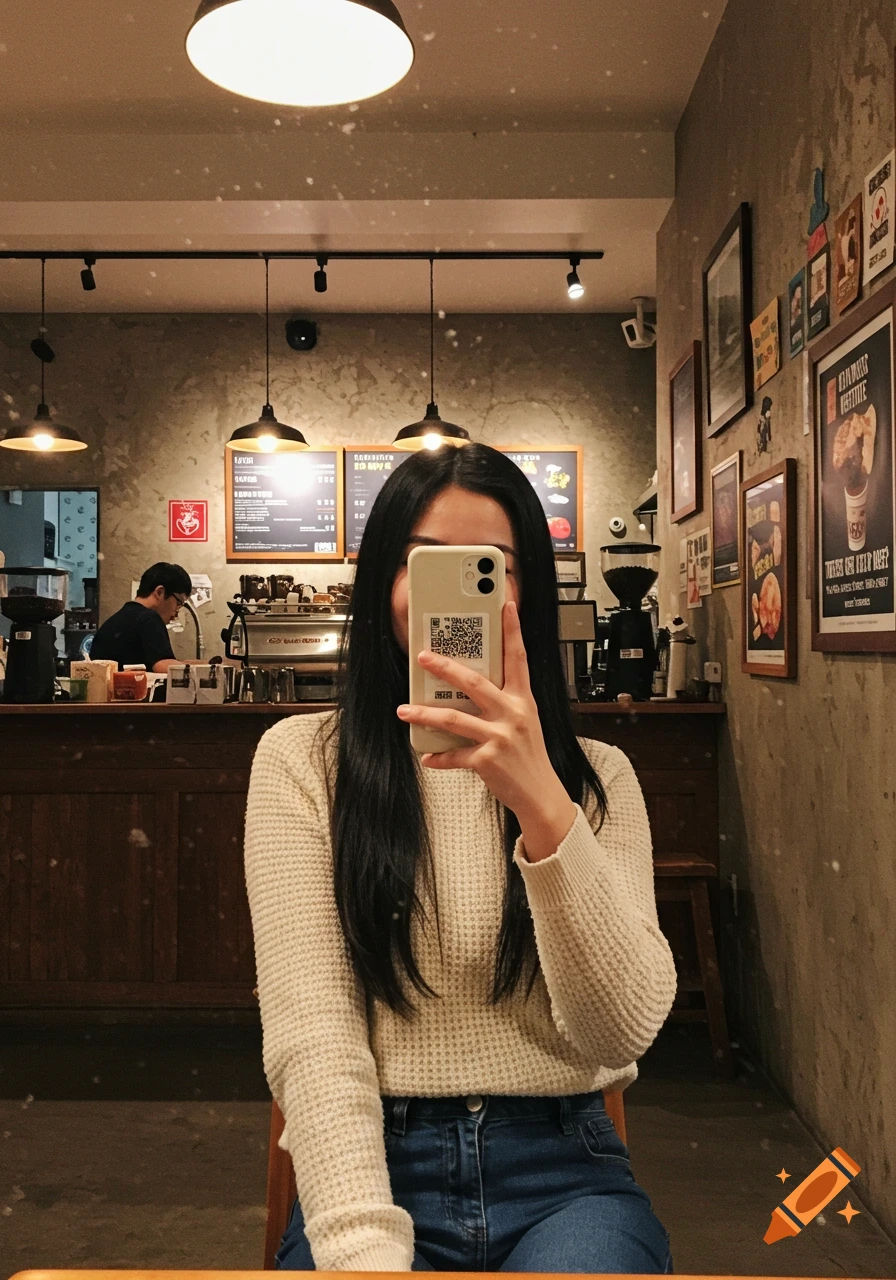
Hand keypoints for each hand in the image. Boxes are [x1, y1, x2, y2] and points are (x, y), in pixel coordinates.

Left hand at [396, 601, 575, 858]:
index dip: (512, 629)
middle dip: (445, 667)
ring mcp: (499, 737)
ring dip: (424, 714)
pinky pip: (454, 754)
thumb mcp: (523, 721)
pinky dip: (438, 756)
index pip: (518, 657)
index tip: (506, 603)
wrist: (541, 794)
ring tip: (404, 710)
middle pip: (474, 682)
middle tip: (422, 657)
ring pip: (453, 718)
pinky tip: (427, 756)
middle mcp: (513, 714)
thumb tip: (466, 686)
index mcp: (523, 699)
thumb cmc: (528, 755)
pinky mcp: (487, 761)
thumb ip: (502, 701)